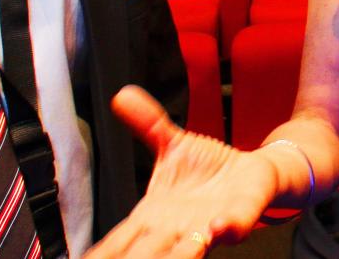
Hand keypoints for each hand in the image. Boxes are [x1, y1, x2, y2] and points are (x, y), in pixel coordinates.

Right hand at [86, 86, 280, 257]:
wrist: (251, 171)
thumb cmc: (207, 169)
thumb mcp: (171, 143)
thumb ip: (146, 122)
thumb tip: (121, 96)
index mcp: (153, 214)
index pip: (118, 242)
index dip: (105, 251)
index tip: (87, 258)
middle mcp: (176, 228)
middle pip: (146, 254)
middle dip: (135, 258)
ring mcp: (206, 227)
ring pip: (187, 252)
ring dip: (179, 254)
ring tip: (180, 247)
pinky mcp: (237, 218)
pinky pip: (232, 228)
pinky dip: (226, 228)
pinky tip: (216, 227)